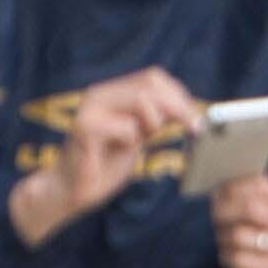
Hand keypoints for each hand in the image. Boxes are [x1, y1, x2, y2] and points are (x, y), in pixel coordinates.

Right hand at [11, 65, 199, 249]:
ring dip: (154, 123)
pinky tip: (120, 150)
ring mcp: (90, 109)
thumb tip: (188, 107)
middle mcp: (98, 94)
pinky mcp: (85, 129)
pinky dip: (133, 141)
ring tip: (144, 139)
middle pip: (150, 83)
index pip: (153, 77)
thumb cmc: (105, 164)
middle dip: (177, 106)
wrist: (72, 190)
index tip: (195, 119)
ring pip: (141, 100)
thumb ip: (155, 117)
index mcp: (111, 92)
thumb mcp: (138, 135)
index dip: (179, 94)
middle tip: (193, 129)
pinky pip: (127, 128)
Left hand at [213, 170, 267, 267]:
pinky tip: (231, 255)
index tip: (219, 195)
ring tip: (227, 238)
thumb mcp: (261, 208)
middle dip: (223, 211)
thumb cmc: (263, 232)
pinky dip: (226, 256)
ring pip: (238, 235)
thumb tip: (217, 190)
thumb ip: (241, 194)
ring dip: (223, 236)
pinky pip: (237, 258)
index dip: (230, 187)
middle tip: (217, 217)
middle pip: (249, 207)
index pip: (256, 183)